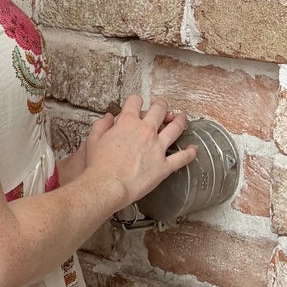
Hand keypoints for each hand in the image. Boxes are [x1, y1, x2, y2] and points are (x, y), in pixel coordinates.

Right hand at [82, 94, 196, 208]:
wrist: (108, 186)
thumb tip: (107, 118)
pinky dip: (190, 153)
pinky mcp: (164, 165)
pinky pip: (182, 157)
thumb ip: (101, 125)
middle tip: (162, 107)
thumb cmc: (99, 166)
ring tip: (181, 118)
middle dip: (161, 106)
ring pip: (176, 128)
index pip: (135, 102)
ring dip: (180, 121)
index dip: (135, 100)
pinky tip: (193, 149)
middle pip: (159, 110)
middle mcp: (146, 131)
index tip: (136, 103)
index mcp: (127, 123)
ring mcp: (157, 148)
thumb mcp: (93, 140)